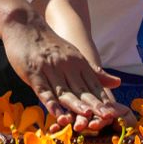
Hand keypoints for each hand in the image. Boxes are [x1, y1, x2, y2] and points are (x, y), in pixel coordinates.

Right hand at [0, 13, 128, 132]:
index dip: (103, 100)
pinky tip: (57, 114)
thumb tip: (118, 83)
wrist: (24, 25)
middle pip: (82, 90)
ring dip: (75, 105)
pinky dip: (51, 103)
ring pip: (64, 91)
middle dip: (94, 105)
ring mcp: (50, 69)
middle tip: (107, 118)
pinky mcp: (33, 73)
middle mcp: (66, 66)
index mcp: (78, 62)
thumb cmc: (50, 44)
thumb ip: (94, 72)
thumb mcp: (74, 55)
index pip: (94, 84)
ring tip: (86, 117)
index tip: (114, 113)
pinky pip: (44, 90)